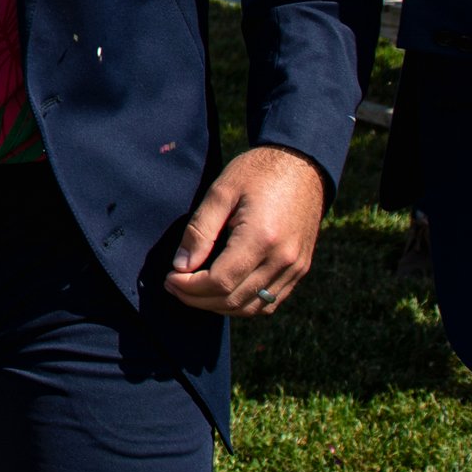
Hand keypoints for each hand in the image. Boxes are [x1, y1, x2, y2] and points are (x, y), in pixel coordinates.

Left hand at [164, 144, 327, 314]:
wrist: (302, 164)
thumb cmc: (257, 172)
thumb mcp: (220, 191)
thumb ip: (199, 230)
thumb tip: (181, 266)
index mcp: (262, 237)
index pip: (220, 281)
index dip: (189, 287)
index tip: (169, 278)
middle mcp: (283, 259)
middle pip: (234, 299)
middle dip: (198, 299)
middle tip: (174, 286)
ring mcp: (296, 267)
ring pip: (253, 307)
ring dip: (219, 306)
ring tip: (193, 292)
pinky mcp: (300, 269)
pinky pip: (270, 301)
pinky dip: (243, 304)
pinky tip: (222, 292)